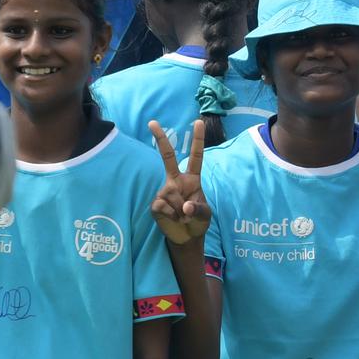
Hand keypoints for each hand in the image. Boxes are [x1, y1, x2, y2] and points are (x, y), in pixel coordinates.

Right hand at [149, 120, 210, 244]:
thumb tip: (184, 207)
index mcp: (192, 179)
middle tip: (152, 121)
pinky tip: (173, 219)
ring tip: (182, 217)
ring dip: (180, 211)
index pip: (196, 157)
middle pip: (168, 157)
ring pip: (172, 195)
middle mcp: (176, 181)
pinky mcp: (155, 203)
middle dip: (160, 139)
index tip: (198, 122)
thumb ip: (199, 209)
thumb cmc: (197, 220)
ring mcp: (164, 191)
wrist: (186, 236)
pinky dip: (172, 216)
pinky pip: (164, 206)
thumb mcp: (205, 215)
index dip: (197, 140)